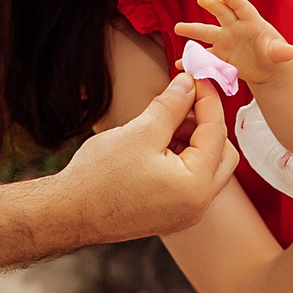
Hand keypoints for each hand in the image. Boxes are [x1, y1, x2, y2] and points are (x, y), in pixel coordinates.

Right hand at [62, 73, 240, 239]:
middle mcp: (198, 205)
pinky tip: (158, 143)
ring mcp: (185, 213)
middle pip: (223, 154)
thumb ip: (171, 106)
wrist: (69, 213)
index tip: (197, 78)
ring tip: (164, 122)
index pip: (216, 133)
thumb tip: (188, 84)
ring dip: (194, 140)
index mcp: (196, 186)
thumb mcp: (140, 132)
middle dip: (206, 124)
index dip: (208, 100)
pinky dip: (183, 158)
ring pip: (207, 167)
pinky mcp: (171, 214)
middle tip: (184, 102)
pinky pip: (191, 181)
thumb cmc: (100, 177)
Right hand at [175, 0, 292, 90]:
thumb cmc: (273, 54)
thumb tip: (291, 52)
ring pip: (206, 33)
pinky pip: (204, 57)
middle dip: (212, 5)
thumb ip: (281, 51)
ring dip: (192, 30)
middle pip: (221, 13)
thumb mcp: (278, 54)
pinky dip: (192, 61)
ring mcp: (224, 41)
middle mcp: (234, 27)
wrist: (266, 68)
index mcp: (250, 22)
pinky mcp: (219, 56)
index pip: (241, 7)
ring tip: (179, 28)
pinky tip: (180, 64)